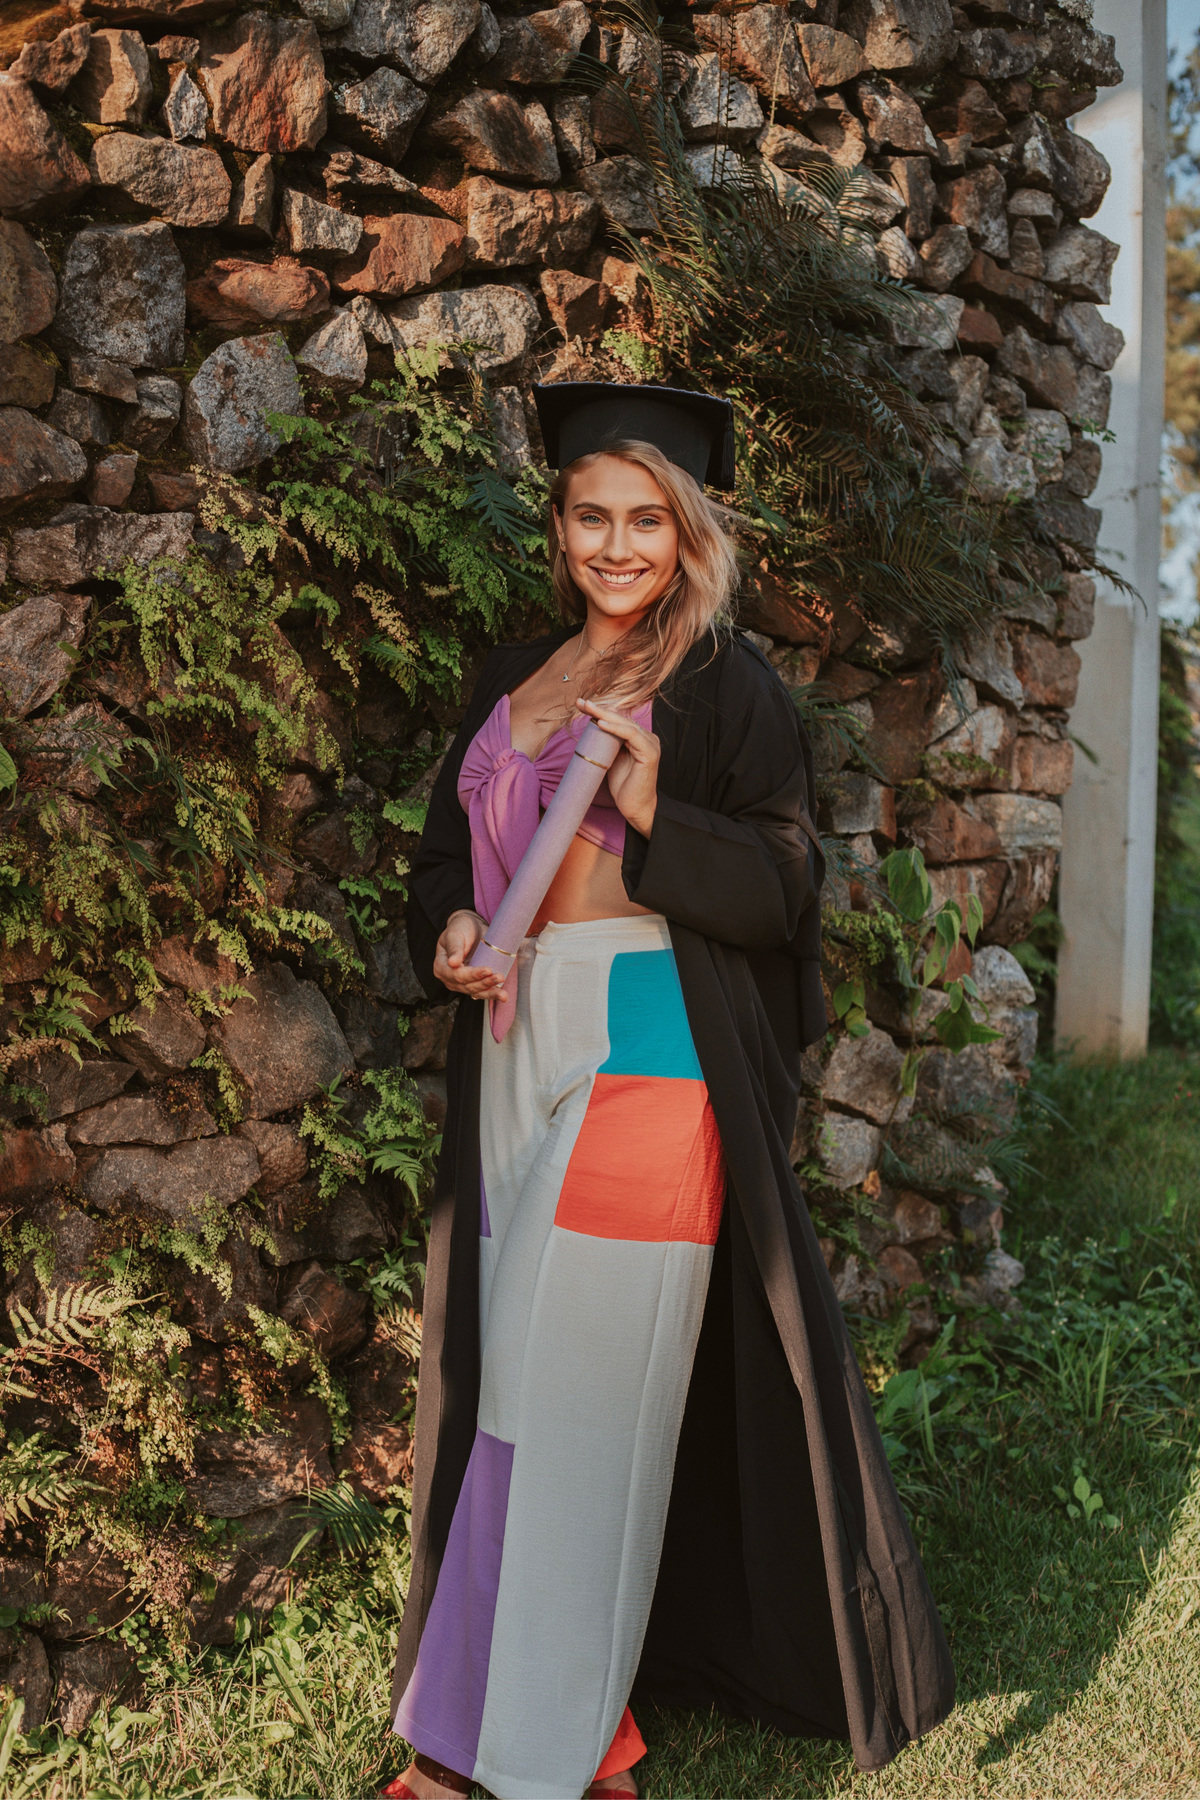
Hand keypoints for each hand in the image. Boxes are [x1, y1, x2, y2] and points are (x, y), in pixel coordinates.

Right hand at [433, 910, 508, 1002]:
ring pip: (475, 991)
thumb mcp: (454, 934)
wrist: (471, 928)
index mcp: (441, 966)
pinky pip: (482, 992)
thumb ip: (454, 948)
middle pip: (467, 986)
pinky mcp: (473, 984)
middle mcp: (450, 978)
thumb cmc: (460, 929)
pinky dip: (492, 994)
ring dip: (490, 993)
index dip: (472, 974)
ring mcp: (461, 983)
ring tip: (503, 994)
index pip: (456, 974)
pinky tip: (502, 996)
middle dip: (484, 983)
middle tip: (499, 977)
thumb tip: (452, 963)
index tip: (487, 969)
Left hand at [577, 699, 659, 836]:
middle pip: (620, 719)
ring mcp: (650, 744)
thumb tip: (592, 730)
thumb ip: (607, 744)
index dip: (599, 711)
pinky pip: (631, 735)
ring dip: (604, 714)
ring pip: (625, 724)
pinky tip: (600, 723)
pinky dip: (616, 728)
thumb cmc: (623, 786)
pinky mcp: (650, 753)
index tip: (581, 705)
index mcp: (638, 738)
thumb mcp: (611, 759)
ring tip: (587, 708)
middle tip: (581, 702)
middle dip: (599, 709)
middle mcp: (646, 737)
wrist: (635, 808)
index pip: (618, 720)